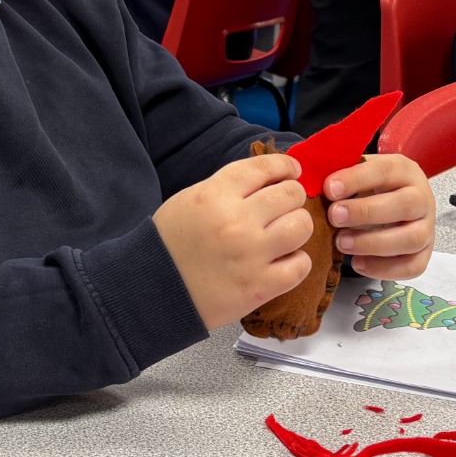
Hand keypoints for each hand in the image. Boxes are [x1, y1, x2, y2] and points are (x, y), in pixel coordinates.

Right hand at [155, 151, 312, 329]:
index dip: (285, 166)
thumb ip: (227, 188)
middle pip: (290, 194)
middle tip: (286, 206)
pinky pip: (300, 265)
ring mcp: (251, 254)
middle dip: (292, 197)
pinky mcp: (260, 286)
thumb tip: (268, 179)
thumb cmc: (170, 244)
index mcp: (216, 195)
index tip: (292, 171)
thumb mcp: (190, 200)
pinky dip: (297, 261)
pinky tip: (284, 260)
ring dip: (297, 226)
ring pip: (301, 226)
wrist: (154, 290)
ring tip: (286, 233)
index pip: (264, 168)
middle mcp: (237, 221)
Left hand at [324, 153, 434, 281]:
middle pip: (405, 205)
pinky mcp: (425, 254)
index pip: (386, 171)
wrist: (395, 202)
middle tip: (334, 217)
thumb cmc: (369, 187)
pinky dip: (385, 268)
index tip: (330, 189)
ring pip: (413, 238)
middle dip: (366, 212)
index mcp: (405, 171)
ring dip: (374, 243)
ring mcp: (428, 228)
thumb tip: (313, 182)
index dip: (358, 179)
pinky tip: (357, 263)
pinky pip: (413, 266)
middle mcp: (422, 198)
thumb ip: (341, 176)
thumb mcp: (358, 173)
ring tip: (341, 243)